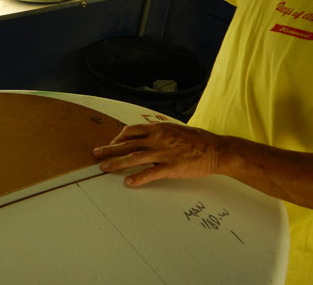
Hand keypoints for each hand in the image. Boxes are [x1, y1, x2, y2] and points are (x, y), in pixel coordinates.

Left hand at [93, 122, 220, 186]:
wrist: (216, 149)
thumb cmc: (197, 140)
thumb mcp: (175, 130)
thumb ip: (159, 133)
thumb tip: (146, 136)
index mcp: (158, 129)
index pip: (131, 131)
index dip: (118, 138)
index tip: (112, 144)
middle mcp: (158, 139)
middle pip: (128, 144)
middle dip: (110, 149)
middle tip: (96, 154)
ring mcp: (164, 153)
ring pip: (134, 158)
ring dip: (117, 163)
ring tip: (104, 168)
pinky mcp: (171, 167)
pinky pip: (151, 173)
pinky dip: (138, 178)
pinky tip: (128, 182)